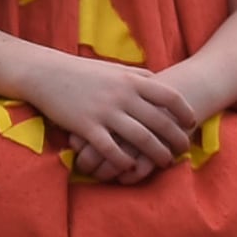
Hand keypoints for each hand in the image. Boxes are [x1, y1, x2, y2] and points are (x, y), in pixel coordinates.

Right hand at [20, 58, 199, 183]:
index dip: (184, 112)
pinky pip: (111, 149)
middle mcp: (122, 96)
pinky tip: (130, 167)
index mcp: (131, 80)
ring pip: (141, 138)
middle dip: (176, 138)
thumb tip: (159, 81)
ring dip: (157, 153)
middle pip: (160, 121)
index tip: (191, 123)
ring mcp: (104, 112)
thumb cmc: (81, 72)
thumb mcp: (114, 68)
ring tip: (165, 162)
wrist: (45, 74)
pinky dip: (124, 160)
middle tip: (184, 149)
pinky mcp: (86, 127)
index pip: (169, 96)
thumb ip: (138, 75)